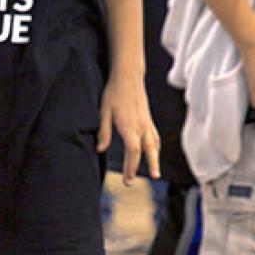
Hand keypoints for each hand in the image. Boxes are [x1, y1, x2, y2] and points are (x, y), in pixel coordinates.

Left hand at [97, 71, 159, 185]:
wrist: (128, 76)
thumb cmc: (113, 93)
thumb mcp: (103, 112)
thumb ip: (103, 131)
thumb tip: (99, 149)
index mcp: (129, 125)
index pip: (133, 150)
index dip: (131, 166)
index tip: (128, 179)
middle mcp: (141, 125)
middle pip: (149, 150)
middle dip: (149, 165)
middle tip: (150, 179)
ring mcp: (147, 122)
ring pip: (155, 144)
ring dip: (155, 158)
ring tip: (154, 173)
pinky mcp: (148, 119)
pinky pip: (155, 136)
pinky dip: (155, 148)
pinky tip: (154, 153)